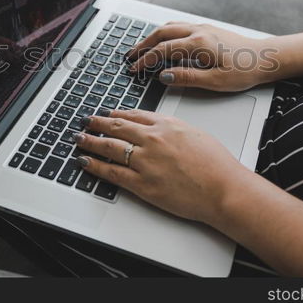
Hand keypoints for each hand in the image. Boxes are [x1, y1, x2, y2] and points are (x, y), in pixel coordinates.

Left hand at [74, 109, 245, 224]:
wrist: (223, 188)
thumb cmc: (216, 165)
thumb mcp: (195, 134)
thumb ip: (173, 129)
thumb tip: (160, 130)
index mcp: (166, 125)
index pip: (133, 115)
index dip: (116, 114)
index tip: (107, 113)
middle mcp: (152, 139)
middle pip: (116, 127)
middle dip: (97, 123)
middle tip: (86, 122)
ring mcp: (145, 161)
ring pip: (109, 147)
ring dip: (90, 141)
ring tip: (79, 139)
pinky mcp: (142, 184)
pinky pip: (112, 172)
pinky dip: (95, 166)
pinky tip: (85, 162)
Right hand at [127, 22, 276, 90]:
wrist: (266, 58)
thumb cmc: (245, 70)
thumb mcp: (215, 81)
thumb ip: (187, 77)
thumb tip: (164, 76)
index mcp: (198, 44)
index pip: (163, 50)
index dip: (145, 60)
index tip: (134, 69)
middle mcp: (198, 31)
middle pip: (161, 33)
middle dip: (143, 45)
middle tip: (130, 56)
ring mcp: (203, 28)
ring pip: (170, 27)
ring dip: (153, 37)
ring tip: (142, 48)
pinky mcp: (208, 30)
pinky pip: (179, 27)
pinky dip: (165, 33)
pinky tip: (163, 41)